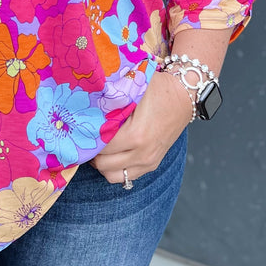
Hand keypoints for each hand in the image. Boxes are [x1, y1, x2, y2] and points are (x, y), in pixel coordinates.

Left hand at [91, 70, 192, 184]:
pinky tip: (111, 152)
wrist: (184, 96)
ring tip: (98, 145)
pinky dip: (115, 168)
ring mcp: (149, 162)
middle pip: (103, 165)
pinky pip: (126, 177)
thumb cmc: (158, 88)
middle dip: (92, 151)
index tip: (82, 127)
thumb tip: (85, 103)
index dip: (88, 137)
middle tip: (88, 136)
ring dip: (102, 163)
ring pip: (112, 176)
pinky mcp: (152, 164)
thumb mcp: (132, 89)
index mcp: (136, 135)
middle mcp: (143, 153)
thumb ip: (110, 100)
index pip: (101, 146)